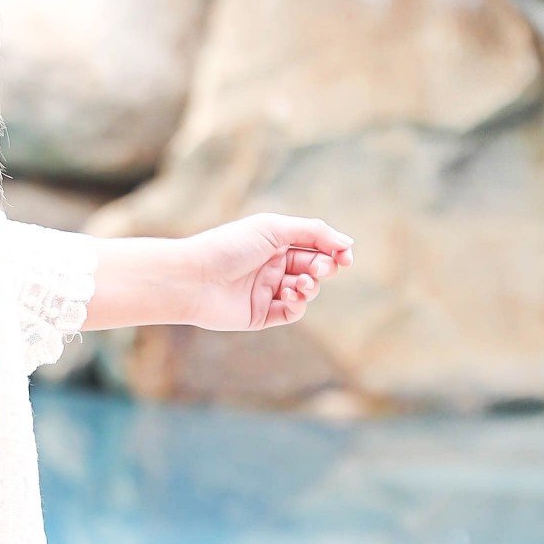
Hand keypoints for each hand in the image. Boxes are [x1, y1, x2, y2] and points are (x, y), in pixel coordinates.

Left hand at [170, 212, 352, 330]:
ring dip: (311, 286)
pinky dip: (298, 304)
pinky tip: (290, 294)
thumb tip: (348, 242)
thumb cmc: (229, 246)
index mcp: (274, 241)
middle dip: (324, 267)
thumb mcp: (274, 229)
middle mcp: (272, 265)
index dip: (334, 250)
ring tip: (300, 283)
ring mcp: (267, 290)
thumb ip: (313, 232)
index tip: (346, 255)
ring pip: (307, 291)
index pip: (315, 245)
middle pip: (314, 267)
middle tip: (321, 268)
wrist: (195, 278)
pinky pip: (292, 312)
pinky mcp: (262, 315)